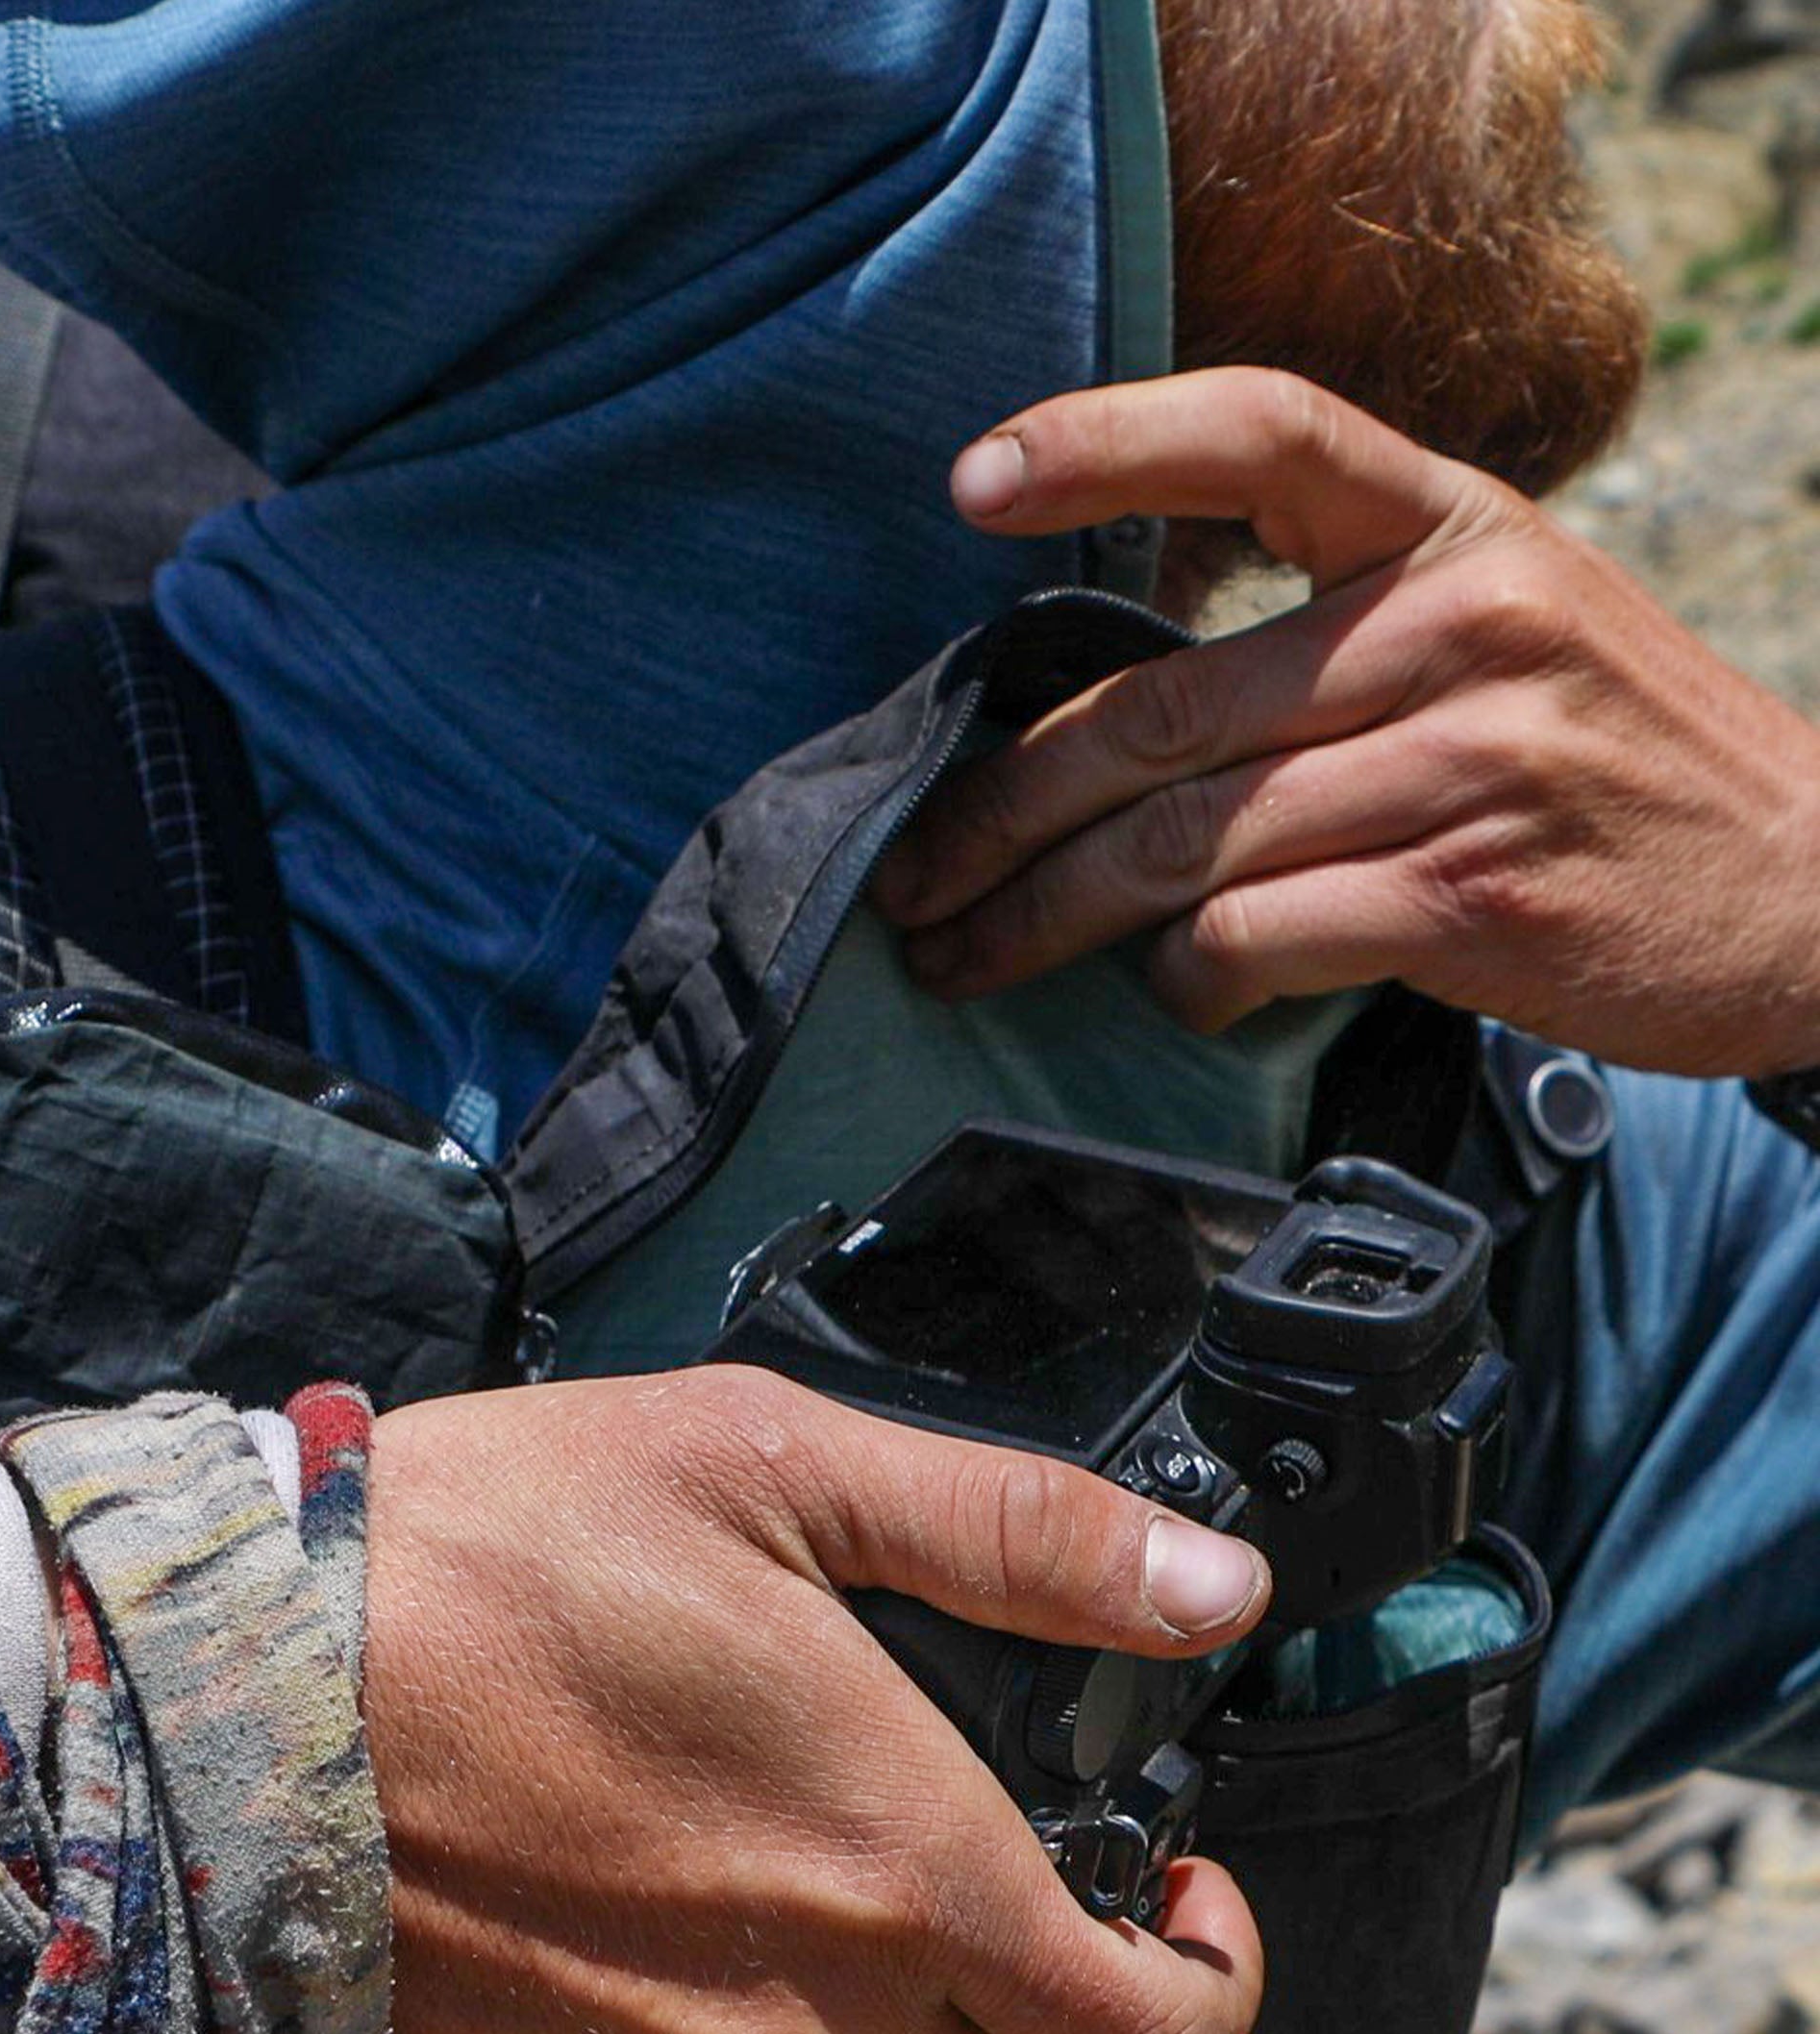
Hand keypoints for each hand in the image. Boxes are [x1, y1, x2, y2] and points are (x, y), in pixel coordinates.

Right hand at [357, 1368, 1271, 2033]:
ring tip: (672, 1823)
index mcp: (902, 1874)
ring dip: (799, 1987)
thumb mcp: (761, 1463)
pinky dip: (661, 2028)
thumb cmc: (482, 1560)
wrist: (216, 1710)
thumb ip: (1016, 1534)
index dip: (1203, 1988)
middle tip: (878, 1819)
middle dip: (985, 1966)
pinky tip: (570, 1894)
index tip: (1168, 1905)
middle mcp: (810, 2032)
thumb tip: (1214, 1591)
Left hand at [870, 368, 1819, 1079]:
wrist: (1812, 894)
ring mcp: (1472, 763)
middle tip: (909, 873)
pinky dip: (1185, 981)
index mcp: (1460, 531)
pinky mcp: (1472, 901)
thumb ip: (1336, 636)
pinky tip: (1176, 993)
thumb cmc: (1612, 769)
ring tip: (962, 955)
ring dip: (1041, 918)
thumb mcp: (1508, 631)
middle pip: (1155, 710)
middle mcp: (1463, 627)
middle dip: (997, 811)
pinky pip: (1252, 937)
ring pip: (1179, 843)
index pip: (1266, 435)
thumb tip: (1109, 715)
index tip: (972, 480)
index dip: (1105, 442)